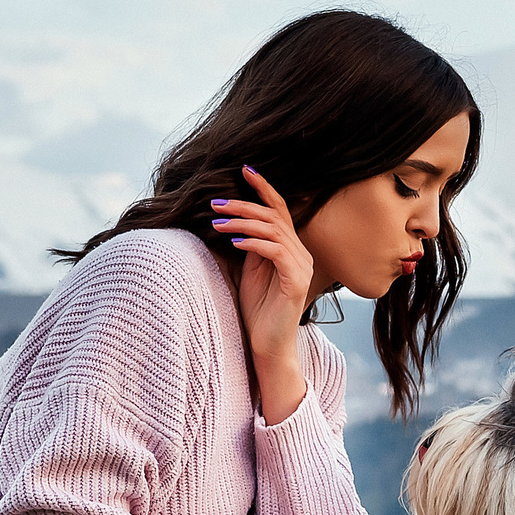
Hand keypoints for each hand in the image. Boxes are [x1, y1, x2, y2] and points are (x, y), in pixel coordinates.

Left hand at [210, 165, 315, 421]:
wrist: (267, 346)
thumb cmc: (258, 311)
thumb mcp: (250, 270)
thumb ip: (249, 245)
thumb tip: (233, 221)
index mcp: (290, 248)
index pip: (280, 209)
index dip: (263, 187)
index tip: (244, 169)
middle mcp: (300, 253)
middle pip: (274, 216)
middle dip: (242, 205)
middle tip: (214, 203)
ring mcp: (301, 267)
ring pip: (273, 230)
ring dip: (242, 222)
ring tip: (217, 223)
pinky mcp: (296, 282)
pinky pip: (276, 252)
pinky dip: (254, 243)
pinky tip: (234, 241)